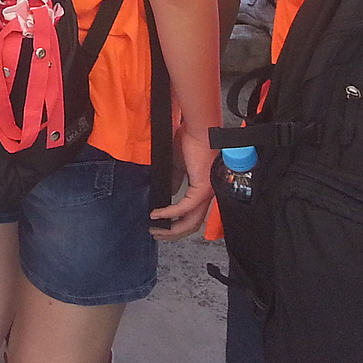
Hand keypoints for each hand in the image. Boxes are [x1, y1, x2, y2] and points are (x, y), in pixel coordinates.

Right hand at [151, 122, 215, 239]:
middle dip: (172, 233)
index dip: (176, 225)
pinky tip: (156, 214)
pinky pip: (183, 209)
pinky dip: (168, 213)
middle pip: (192, 225)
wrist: (199, 129)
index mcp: (203, 189)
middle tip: (155, 234)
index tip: (160, 227)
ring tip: (154, 229)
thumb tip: (169, 192)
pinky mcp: (201, 190)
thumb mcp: (178, 164)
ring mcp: (206, 194)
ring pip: (190, 223)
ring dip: (170, 229)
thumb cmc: (190, 139)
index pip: (192, 216)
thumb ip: (175, 179)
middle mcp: (207, 195)